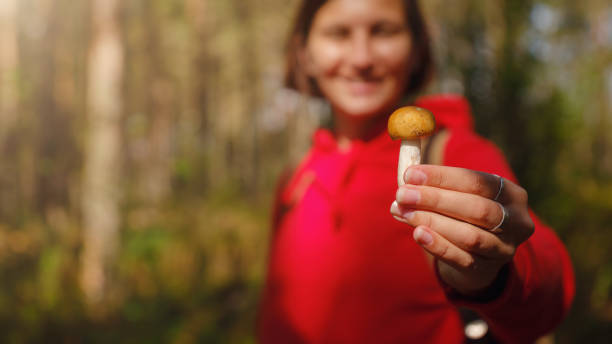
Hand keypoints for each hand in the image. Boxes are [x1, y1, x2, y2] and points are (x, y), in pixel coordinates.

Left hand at [390, 165, 534, 295]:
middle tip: (402, 194)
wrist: (476, 255)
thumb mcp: (458, 195)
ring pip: (470, 236)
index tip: (410, 175)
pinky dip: (438, 245)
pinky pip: (461, 258)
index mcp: (511, 194)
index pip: (477, 181)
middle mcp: (515, 222)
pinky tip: (418, 233)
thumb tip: (405, 183)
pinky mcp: (487, 270)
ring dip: (433, 222)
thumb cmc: (463, 214)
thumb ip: (434, 186)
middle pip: (477, 209)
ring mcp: (503, 249)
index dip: (442, 177)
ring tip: (404, 212)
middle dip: (436, 199)